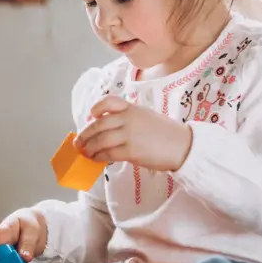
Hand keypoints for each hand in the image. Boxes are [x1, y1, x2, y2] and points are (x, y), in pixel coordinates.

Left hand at [75, 95, 192, 171]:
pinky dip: (99, 157)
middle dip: (85, 134)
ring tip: (86, 153)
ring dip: (90, 148)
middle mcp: (129, 119)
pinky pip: (108, 154)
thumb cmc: (167, 134)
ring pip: (100, 140)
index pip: (109, 102)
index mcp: (133, 108)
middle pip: (98, 124)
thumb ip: (130, 119)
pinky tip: (97, 159)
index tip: (91, 116)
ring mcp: (129, 135)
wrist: (183, 146)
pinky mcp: (131, 151)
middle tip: (78, 142)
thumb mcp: (147, 117)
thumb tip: (110, 130)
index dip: (96, 108)